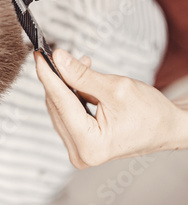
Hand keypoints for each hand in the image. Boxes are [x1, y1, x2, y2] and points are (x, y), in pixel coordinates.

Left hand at [34, 49, 187, 168]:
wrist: (168, 128)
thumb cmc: (151, 113)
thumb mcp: (115, 88)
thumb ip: (81, 75)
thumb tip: (57, 58)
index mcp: (90, 144)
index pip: (60, 102)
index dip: (47, 75)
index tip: (38, 55)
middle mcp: (80, 153)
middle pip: (57, 106)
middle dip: (58, 78)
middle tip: (59, 53)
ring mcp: (78, 150)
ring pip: (59, 108)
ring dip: (65, 84)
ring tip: (81, 65)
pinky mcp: (79, 144)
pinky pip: (66, 113)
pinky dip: (70, 94)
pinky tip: (79, 79)